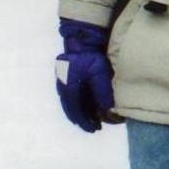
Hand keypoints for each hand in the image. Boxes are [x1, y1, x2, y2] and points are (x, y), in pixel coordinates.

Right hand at [55, 18, 113, 132]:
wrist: (81, 40)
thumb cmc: (90, 56)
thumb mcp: (99, 73)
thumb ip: (102, 90)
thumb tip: (106, 108)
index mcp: (69, 87)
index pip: (76, 109)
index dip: (85, 120)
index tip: (94, 128)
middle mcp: (63, 87)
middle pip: (72, 108)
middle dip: (82, 119)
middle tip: (93, 128)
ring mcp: (63, 82)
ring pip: (71, 104)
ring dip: (80, 113)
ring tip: (91, 121)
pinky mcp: (66, 78)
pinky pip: (71, 97)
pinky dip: (78, 105)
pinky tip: (86, 109)